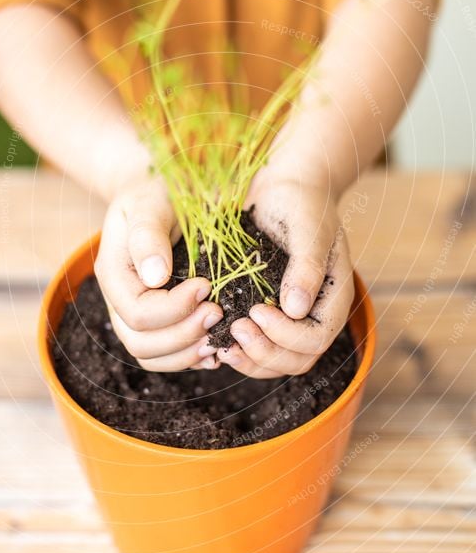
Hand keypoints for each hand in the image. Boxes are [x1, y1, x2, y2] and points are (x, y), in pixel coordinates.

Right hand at [94, 173, 221, 371]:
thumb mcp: (152, 202)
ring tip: (218, 338)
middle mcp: (119, 299)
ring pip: (150, 355)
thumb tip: (155, 277)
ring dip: (187, 354)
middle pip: (141, 342)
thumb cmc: (159, 190)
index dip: (175, 309)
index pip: (138, 313)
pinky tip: (215, 346)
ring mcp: (134, 313)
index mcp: (113, 272)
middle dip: (184, 335)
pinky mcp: (155, 319)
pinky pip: (164, 355)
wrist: (162, 191)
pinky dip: (189, 357)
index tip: (207, 286)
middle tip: (219, 313)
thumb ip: (149, 236)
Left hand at [216, 172, 353, 377]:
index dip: (285, 335)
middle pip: (297, 360)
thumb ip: (306, 266)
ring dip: (250, 358)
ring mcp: (294, 320)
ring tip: (222, 342)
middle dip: (265, 352)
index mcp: (334, 298)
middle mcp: (316, 315)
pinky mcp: (271, 316)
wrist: (287, 190)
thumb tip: (295, 309)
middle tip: (234, 329)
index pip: (315, 339)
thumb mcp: (308, 228)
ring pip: (277, 362)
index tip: (255, 311)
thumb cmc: (302, 204)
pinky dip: (240, 352)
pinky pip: (260, 348)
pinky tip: (217, 340)